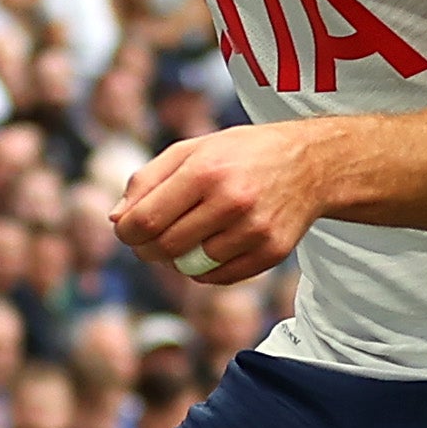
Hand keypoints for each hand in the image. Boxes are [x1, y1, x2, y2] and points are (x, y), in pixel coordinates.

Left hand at [112, 119, 335, 284]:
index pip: (145, 221)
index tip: (126, 231)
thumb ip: (147, 180)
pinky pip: (219, 277)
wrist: (310, 163)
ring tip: (188, 237)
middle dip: (147, 249)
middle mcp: (231, 201)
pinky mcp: (272, 251)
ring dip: (179, 258)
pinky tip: (212, 247)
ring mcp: (254, 230)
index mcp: (204, 171)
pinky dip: (206, 269)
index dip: (126, 233)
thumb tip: (116, 219)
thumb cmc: (240, 154)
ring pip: (192, 266)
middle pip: (165, 248)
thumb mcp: (192, 150)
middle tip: (148, 241)